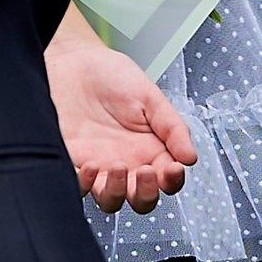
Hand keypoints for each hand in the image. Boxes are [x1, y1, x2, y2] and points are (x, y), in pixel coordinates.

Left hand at [46, 5, 195, 210]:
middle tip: (147, 172)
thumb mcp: (149, 97)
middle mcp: (126, 164)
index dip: (172, 181)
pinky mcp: (71, 162)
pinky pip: (78, 187)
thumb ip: (172, 127)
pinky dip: (86, 184)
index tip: (173, 168)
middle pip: (140, 199)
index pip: (166, 180)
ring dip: (118, 192)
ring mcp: (98, 167)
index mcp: (149, 150)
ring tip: (119, 167)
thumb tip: (190, 157)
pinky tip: (93, 165)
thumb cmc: (110, 76)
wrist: (72, 61)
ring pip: (111, 200)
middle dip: (146, 194)